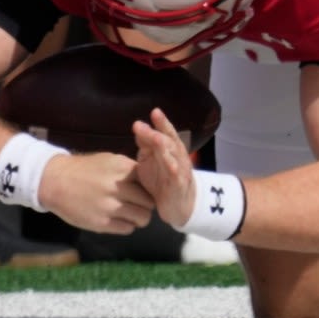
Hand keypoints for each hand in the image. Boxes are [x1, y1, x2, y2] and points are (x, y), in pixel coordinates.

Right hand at [36, 151, 155, 233]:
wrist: (55, 181)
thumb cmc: (85, 170)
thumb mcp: (110, 160)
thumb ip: (130, 170)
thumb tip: (151, 182)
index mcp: (123, 169)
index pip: (150, 183)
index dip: (149, 188)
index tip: (144, 191)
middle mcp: (118, 187)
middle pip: (149, 202)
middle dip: (146, 204)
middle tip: (139, 204)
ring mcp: (110, 207)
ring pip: (142, 218)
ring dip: (139, 217)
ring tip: (130, 213)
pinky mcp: (101, 223)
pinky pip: (127, 229)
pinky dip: (127, 225)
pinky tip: (119, 219)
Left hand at [133, 107, 196, 228]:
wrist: (179, 205)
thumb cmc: (162, 180)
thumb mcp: (151, 161)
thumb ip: (146, 145)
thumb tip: (138, 127)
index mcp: (170, 149)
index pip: (167, 133)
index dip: (162, 122)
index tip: (154, 111)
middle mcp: (178, 156)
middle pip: (169, 141)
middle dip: (159, 131)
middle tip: (142, 125)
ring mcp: (180, 170)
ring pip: (174, 156)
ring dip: (165, 147)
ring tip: (155, 138)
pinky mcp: (179, 185)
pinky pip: (177, 176)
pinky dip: (174, 169)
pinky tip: (170, 164)